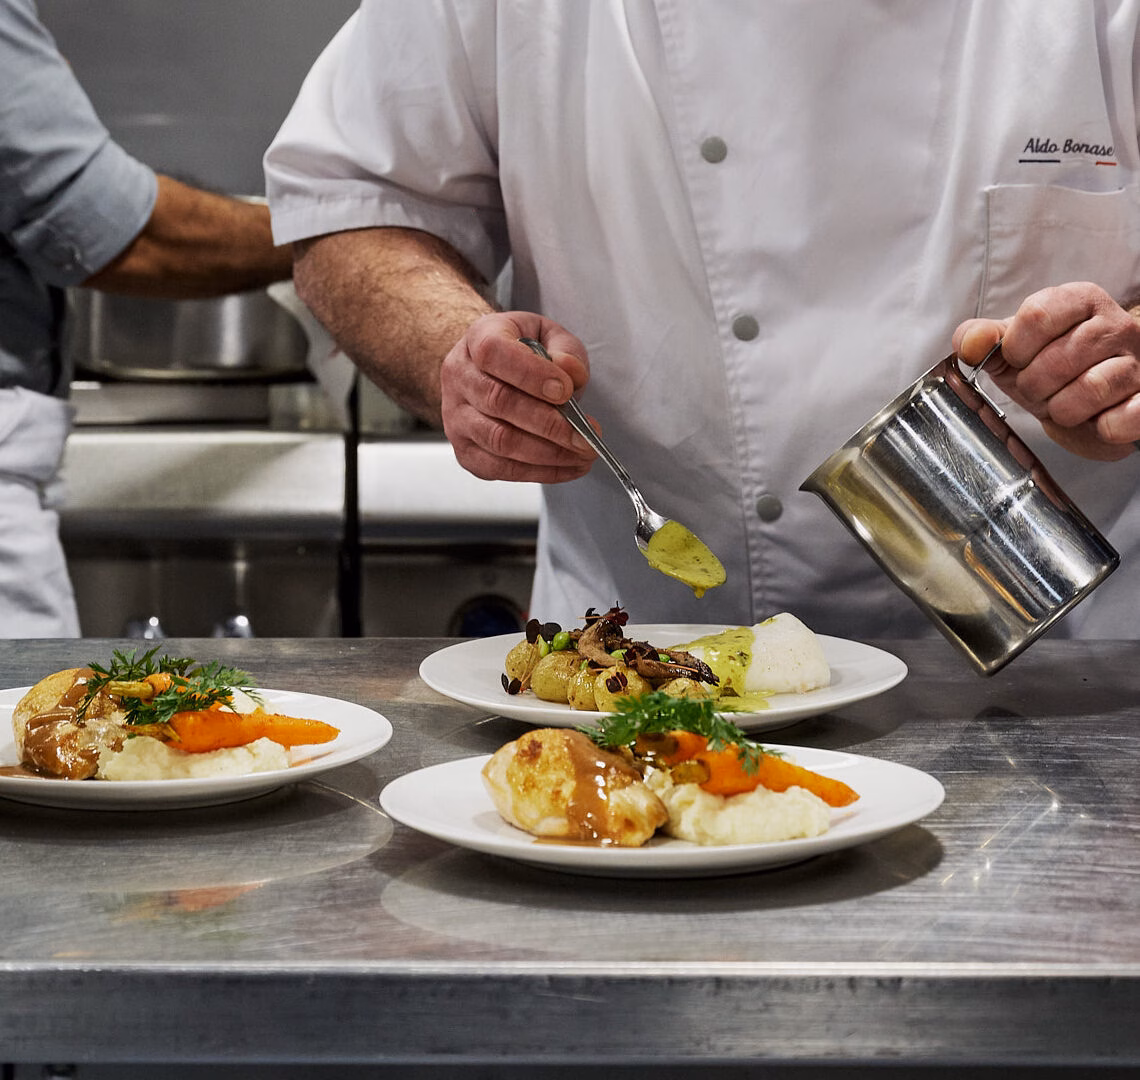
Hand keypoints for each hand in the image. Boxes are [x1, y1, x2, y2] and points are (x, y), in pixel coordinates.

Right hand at [439, 312, 598, 481]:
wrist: (492, 373)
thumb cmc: (523, 352)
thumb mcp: (549, 337)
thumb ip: (564, 351)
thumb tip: (570, 373)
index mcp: (478, 338)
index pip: (493, 353)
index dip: (530, 374)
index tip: (565, 390)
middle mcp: (459, 378)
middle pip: (497, 402)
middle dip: (548, 423)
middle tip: (584, 434)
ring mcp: (457, 418)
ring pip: (499, 441)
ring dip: (548, 453)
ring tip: (583, 453)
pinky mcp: (466, 452)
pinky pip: (501, 469)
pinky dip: (541, 471)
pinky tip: (569, 466)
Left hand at [952, 282, 1139, 460]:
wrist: (1090, 404)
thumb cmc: (1050, 369)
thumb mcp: (1012, 349)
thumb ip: (982, 339)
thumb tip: (970, 343)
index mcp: (1079, 302)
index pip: (1037, 315)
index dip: (1016, 349)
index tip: (1018, 361)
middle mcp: (1115, 326)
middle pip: (1058, 359)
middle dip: (1036, 387)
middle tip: (1042, 390)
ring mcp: (1138, 362)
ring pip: (1092, 388)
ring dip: (1064, 409)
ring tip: (1066, 405)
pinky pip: (1124, 418)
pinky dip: (1102, 427)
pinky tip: (1097, 421)